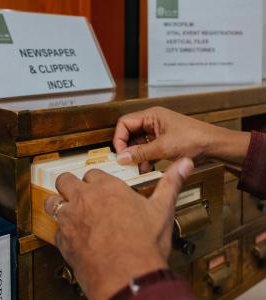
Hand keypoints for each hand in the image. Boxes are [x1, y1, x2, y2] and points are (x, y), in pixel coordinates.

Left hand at [45, 158, 193, 299]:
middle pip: (66, 180)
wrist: (129, 277)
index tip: (98, 184)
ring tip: (69, 209)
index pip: (93, 173)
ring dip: (60, 204)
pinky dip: (62, 231)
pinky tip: (73, 236)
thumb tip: (184, 164)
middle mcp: (86, 198)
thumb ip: (171, 183)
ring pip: (54, 201)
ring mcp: (71, 218)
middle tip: (78, 192)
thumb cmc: (144, 244)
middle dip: (70, 184)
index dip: (96, 179)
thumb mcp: (161, 209)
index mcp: (108, 188)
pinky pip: (56, 229)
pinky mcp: (64, 240)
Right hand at [114, 107, 249, 168]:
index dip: (119, 138)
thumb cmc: (194, 139)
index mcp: (151, 116)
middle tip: (126, 162)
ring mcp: (158, 131)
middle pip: (130, 133)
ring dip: (136, 155)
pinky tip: (146, 167)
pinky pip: (147, 148)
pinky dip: (145, 158)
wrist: (214, 146)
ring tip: (138, 168)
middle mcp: (152, 122)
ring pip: (138, 142)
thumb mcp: (163, 147)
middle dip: (128, 148)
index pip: (124, 123)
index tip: (120, 154)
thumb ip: (140, 152)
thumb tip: (122, 157)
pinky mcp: (163, 141)